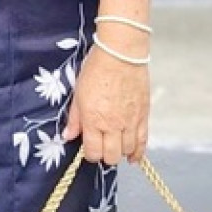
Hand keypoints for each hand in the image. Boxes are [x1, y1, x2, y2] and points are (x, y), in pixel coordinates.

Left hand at [63, 43, 148, 164]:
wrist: (121, 55)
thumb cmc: (96, 70)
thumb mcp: (78, 93)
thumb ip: (75, 118)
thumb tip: (68, 136)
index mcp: (93, 119)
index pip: (93, 152)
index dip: (89, 154)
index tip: (88, 149)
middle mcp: (112, 125)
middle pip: (111, 156)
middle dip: (105, 156)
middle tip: (102, 147)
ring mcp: (130, 122)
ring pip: (128, 151)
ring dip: (120, 152)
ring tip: (115, 146)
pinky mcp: (143, 117)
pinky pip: (143, 142)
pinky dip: (138, 152)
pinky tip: (133, 156)